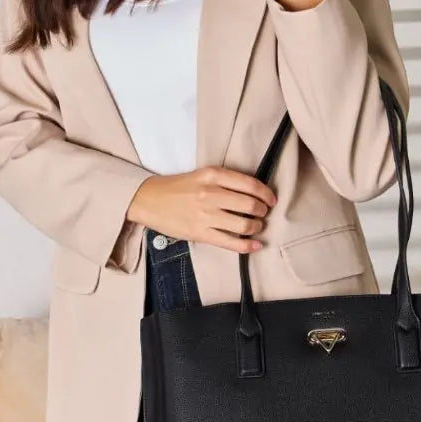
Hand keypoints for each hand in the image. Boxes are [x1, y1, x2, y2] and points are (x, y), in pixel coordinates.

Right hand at [127, 166, 276, 253]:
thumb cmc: (177, 188)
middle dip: (263, 212)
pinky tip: (256, 246)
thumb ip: (225, 181)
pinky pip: (231, 242)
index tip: (271, 200)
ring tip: (256, 227)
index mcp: (213, 175)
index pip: (250, 184)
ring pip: (244, 225)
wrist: (149, 200)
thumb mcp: (202, 175)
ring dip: (256, 228)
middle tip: (263, 214)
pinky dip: (247, 246)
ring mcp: (205, 215)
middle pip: (250, 205)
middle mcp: (211, 194)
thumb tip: (253, 193)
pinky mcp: (200, 233)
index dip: (266, 194)